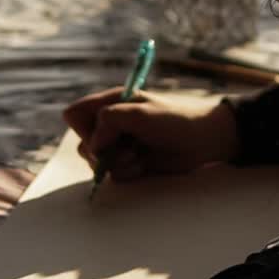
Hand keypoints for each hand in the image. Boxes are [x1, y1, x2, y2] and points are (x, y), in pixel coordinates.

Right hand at [63, 87, 241, 181]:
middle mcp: (112, 124)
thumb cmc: (174, 119)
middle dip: (101, 151)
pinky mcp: (131, 163)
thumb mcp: (140, 113)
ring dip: (117, 163)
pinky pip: (115, 175)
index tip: (101, 132)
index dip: (82, 126)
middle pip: (83, 143)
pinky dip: (129, 172)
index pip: (74, 114)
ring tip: (139, 155)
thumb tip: (93, 144)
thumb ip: (109, 120)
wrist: (205, 140)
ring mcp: (121, 145)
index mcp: (111, 103)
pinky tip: (146, 164)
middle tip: (125, 148)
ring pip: (97, 163)